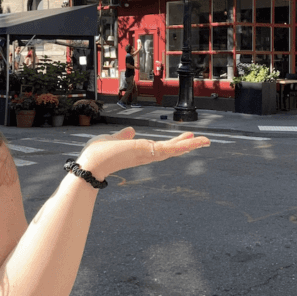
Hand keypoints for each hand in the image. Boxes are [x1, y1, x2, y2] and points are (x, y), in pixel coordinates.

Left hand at [75, 127, 210, 180]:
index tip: (186, 137)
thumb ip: (122, 136)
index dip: (174, 142)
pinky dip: (181, 145)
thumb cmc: (97, 154)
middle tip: (204, 140)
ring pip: (173, 150)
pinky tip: (193, 141)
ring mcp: (148, 155)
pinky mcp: (147, 152)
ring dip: (190, 145)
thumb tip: (130, 130)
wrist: (90, 164)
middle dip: (187, 145)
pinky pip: (168, 148)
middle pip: (171, 150)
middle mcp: (146, 155)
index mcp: (139, 152)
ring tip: (206, 141)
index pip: (161, 147)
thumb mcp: (112, 139)